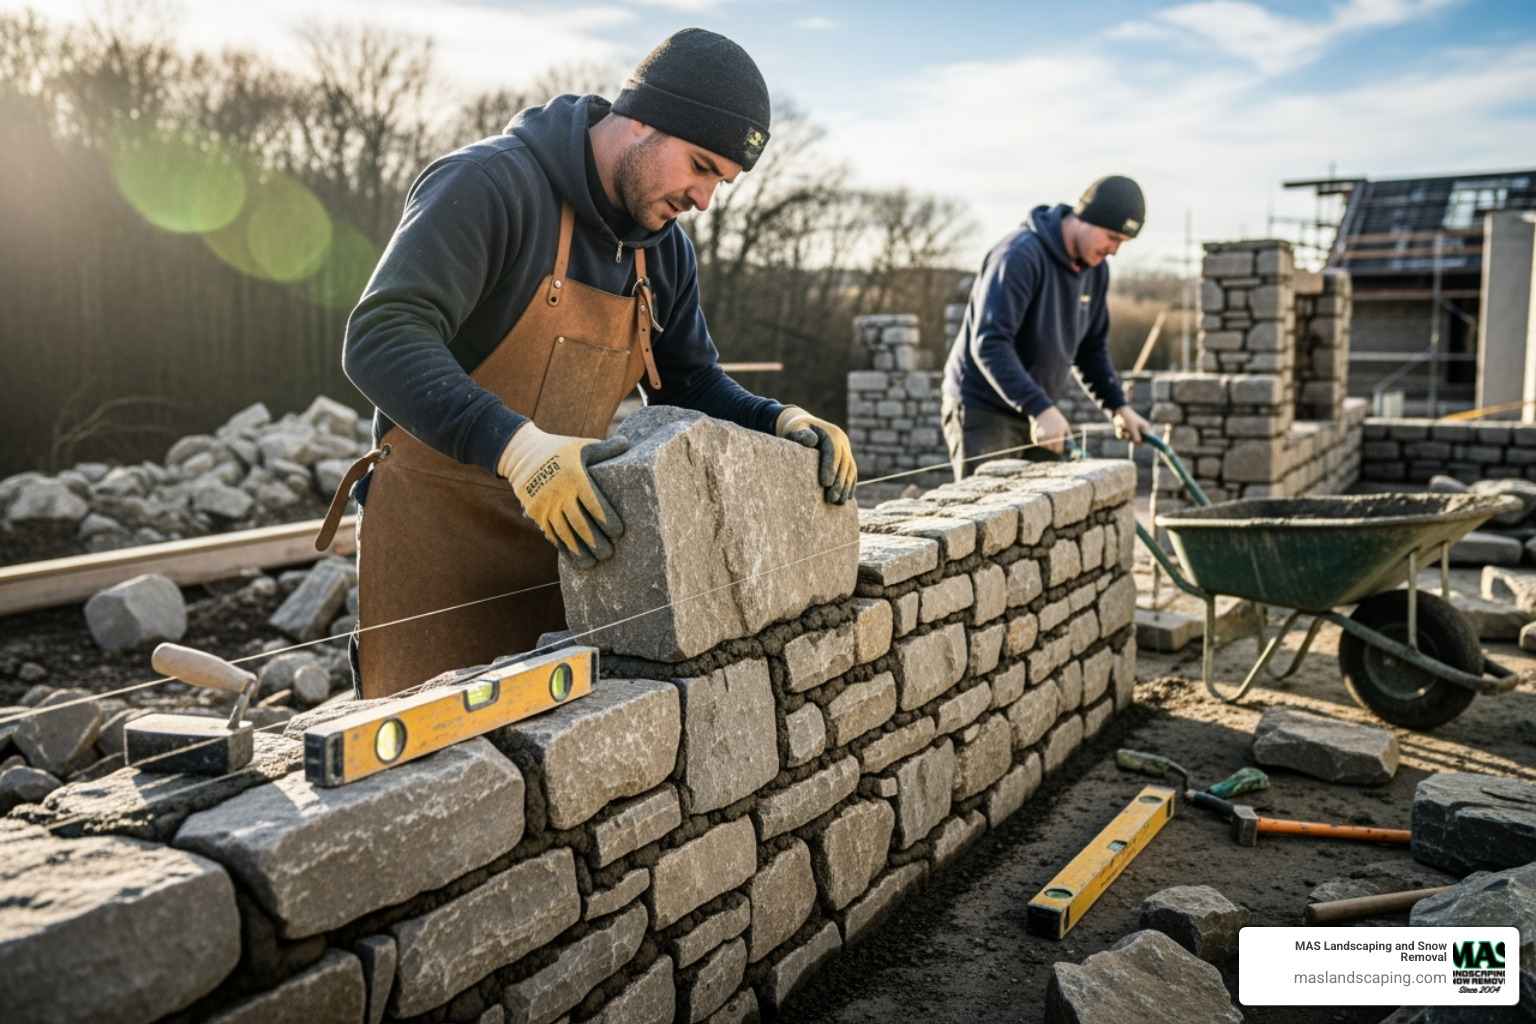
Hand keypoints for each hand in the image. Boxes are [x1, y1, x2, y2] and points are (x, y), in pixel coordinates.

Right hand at [498, 423, 628, 567]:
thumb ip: (605, 449)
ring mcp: (546, 505)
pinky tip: (575, 557)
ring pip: (565, 533)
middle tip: (609, 554)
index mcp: (576, 478)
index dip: (607, 520)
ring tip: (594, 563)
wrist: (522, 454)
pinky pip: (551, 534)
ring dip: (580, 550)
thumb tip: (628, 443)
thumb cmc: (559, 450)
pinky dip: (564, 547)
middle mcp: (560, 494)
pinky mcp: (536, 513)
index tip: (619, 532)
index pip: (595, 504)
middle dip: (596, 541)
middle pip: (581, 523)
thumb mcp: (581, 446)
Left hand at [775, 406, 857, 504]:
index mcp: (832, 433)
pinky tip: (846, 498)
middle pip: (844, 463)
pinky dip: (850, 485)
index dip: (831, 467)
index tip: (825, 483)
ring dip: (846, 487)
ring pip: (850, 469)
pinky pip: (851, 472)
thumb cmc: (796, 430)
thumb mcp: (795, 429)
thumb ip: (801, 434)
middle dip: (839, 482)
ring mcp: (847, 450)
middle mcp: (843, 441)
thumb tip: (812, 441)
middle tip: (831, 499)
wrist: (804, 426)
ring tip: (838, 502)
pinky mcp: (847, 458)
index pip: (833, 451)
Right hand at [1029, 406, 1070, 454]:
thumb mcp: (1065, 425)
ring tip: (1048, 435)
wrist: (1044, 411)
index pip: (1059, 449)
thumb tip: (1070, 445)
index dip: (1059, 449)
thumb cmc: (1056, 418)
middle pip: (1051, 448)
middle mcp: (1051, 436)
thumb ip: (1067, 436)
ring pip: (1045, 446)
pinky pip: (1039, 442)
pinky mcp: (1036, 434)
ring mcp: (1043, 436)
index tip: (1059, 448)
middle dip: (1053, 446)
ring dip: (1046, 443)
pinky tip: (1042, 434)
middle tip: (1053, 441)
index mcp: (1059, 434)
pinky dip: (1040, 440)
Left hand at [1112, 405, 1150, 443]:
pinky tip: (1119, 428)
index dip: (1140, 442)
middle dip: (1130, 438)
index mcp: (1145, 428)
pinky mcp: (1126, 431)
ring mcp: (1133, 431)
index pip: (1147, 439)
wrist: (1118, 411)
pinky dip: (1120, 433)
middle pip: (1136, 441)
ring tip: (1123, 428)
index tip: (1134, 442)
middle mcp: (1140, 431)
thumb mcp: (1133, 428)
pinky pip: (1123, 437)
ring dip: (1124, 435)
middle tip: (1127, 434)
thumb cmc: (1128, 418)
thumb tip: (1139, 444)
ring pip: (1128, 440)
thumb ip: (1136, 437)